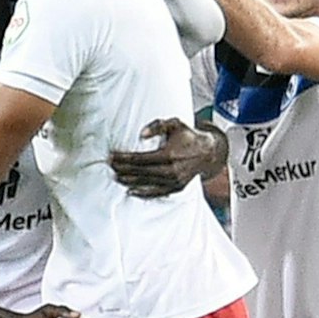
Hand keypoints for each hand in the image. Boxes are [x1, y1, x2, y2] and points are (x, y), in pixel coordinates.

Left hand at [109, 119, 223, 197]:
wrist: (208, 152)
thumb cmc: (188, 136)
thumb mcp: (174, 124)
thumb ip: (157, 126)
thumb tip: (141, 135)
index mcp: (169, 155)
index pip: (140, 159)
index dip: (124, 158)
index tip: (112, 156)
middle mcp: (171, 171)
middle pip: (141, 172)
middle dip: (123, 169)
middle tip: (110, 166)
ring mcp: (174, 181)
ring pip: (147, 183)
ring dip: (130, 181)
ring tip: (117, 178)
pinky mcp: (177, 188)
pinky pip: (157, 193)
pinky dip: (143, 193)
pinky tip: (131, 191)